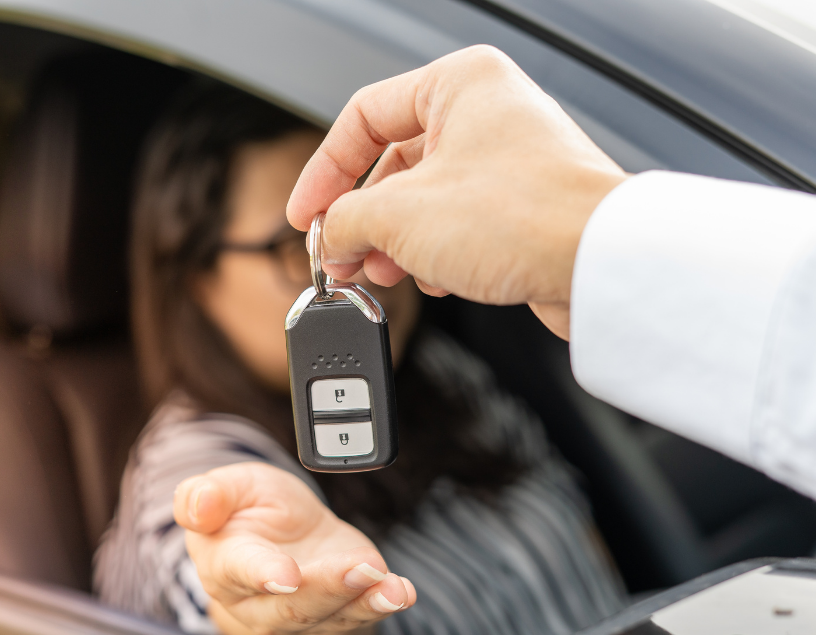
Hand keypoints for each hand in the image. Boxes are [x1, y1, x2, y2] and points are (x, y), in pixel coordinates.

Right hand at [173, 462, 414, 634]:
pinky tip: (401, 591)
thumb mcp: (230, 485)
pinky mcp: (336, 608)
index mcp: (224, 563)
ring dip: (363, 599)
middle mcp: (258, 599)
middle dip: (328, 589)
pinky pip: (359, 613)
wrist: (283, 529)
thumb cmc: (249, 506)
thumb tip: (199, 504)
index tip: (287, 576)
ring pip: (329, 614)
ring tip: (388, 584)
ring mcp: (299, 610)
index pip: (241, 570)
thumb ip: (207, 494)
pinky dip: (383, 603)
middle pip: (291, 605)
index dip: (264, 573)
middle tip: (360, 568)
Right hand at [287, 45, 626, 338]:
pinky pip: (459, 223)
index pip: (363, 118)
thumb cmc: (524, 216)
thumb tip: (328, 236)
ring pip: (426, 198)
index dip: (323, 171)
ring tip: (379, 272)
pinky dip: (435, 252)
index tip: (307, 214)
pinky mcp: (524, 206)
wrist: (600, 266)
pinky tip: (433, 278)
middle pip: (394, 163)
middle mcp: (488, 113)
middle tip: (340, 255)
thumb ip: (345, 220)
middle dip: (362, 218)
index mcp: (459, 83)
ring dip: (394, 242)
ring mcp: (510, 160)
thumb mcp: (400, 216)